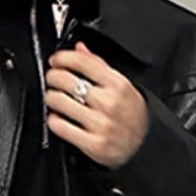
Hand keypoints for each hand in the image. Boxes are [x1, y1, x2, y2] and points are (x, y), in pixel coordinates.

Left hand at [45, 41, 148, 169]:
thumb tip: (80, 49)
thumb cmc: (132, 116)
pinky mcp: (93, 144)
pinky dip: (53, 120)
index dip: (63, 57)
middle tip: (51, 78)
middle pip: (68, 81)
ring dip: (51, 97)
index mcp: (118, 84)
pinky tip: (56, 117)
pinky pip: (61, 127)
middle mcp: (110, 103)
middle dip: (53, 77)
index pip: (84, 62)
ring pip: (60, 102)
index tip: (55, 60)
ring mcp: (101, 124)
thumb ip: (100, 66)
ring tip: (52, 97)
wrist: (143, 146)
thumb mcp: (122, 86)